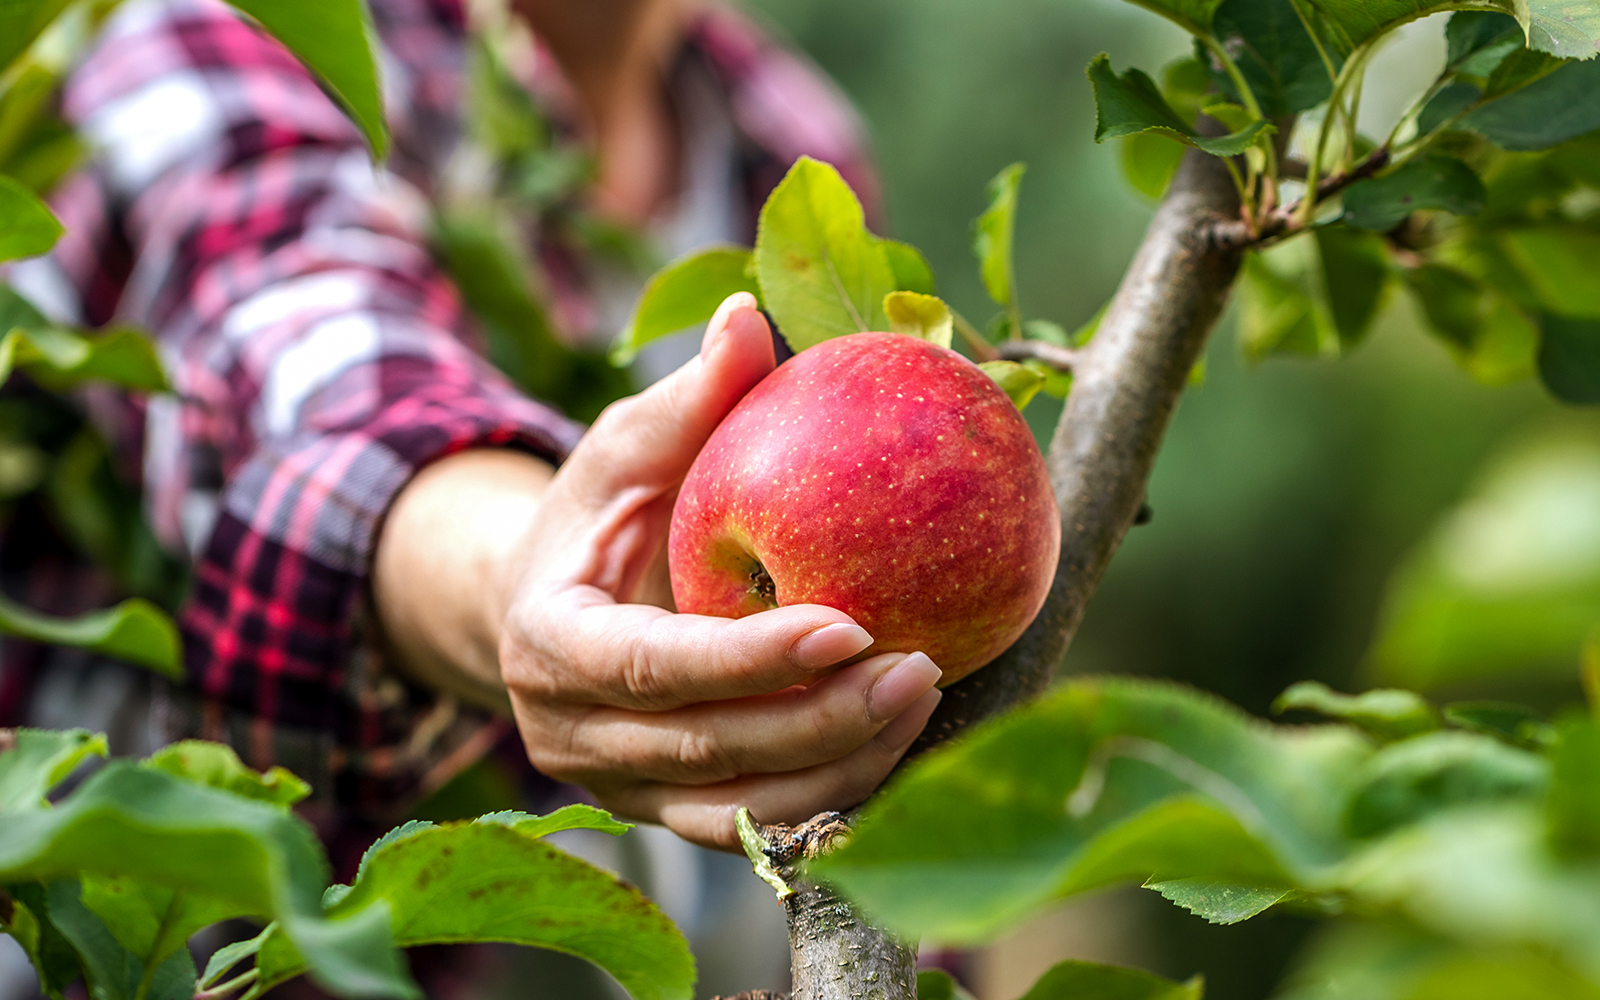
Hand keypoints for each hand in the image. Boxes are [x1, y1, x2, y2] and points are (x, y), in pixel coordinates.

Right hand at [498, 293, 941, 849]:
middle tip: (923, 668)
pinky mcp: (668, 813)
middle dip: (822, 719)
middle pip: (709, 748)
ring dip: (842, 766)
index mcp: (549, 645)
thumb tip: (751, 316)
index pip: (647, 667)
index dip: (747, 658)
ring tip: (927, 700)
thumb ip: (686, 400)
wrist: (544, 612)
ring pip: (741, 809)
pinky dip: (831, 795)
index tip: (849, 624)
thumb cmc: (597, 516)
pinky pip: (757, 825)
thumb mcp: (626, 450)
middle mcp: (572, 737)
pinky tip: (902, 746)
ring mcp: (620, 789)